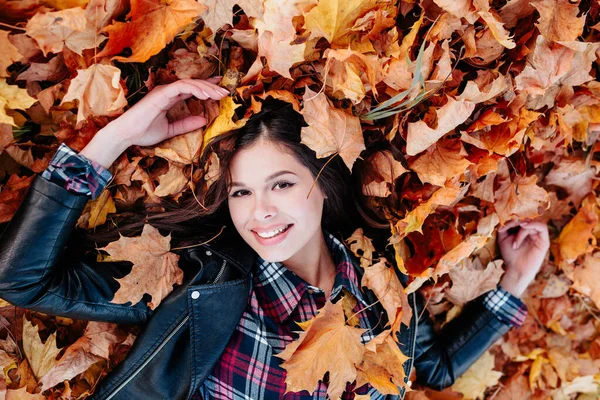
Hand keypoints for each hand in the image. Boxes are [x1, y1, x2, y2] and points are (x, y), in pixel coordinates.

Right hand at [110, 77, 228, 147]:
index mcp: (169, 98)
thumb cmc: (143, 132)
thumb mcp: (170, 129)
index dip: (207, 87)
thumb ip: (186, 124)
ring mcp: (164, 91)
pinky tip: (207, 95)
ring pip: (190, 83)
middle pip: (194, 84)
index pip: (191, 89)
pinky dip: (195, 89)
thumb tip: (203, 121)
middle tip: (226, 92)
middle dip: (211, 86)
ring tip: (220, 94)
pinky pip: (182, 87)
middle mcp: (167, 91)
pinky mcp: (161, 93)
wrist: (126, 135)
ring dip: (207, 87)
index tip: (221, 89)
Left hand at [497, 219, 549, 296]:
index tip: (504, 226)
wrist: (516, 269)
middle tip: (509, 228)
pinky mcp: (544, 241)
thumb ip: (505, 228)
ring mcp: (538, 236)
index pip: (520, 219)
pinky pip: (542, 227)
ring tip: (515, 237)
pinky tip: (524, 226)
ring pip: (532, 223)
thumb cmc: (510, 255)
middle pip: (526, 219)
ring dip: (522, 227)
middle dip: (516, 222)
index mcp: (523, 231)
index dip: (512, 219)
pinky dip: (533, 224)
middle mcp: (532, 233)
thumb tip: (507, 219)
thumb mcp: (503, 239)